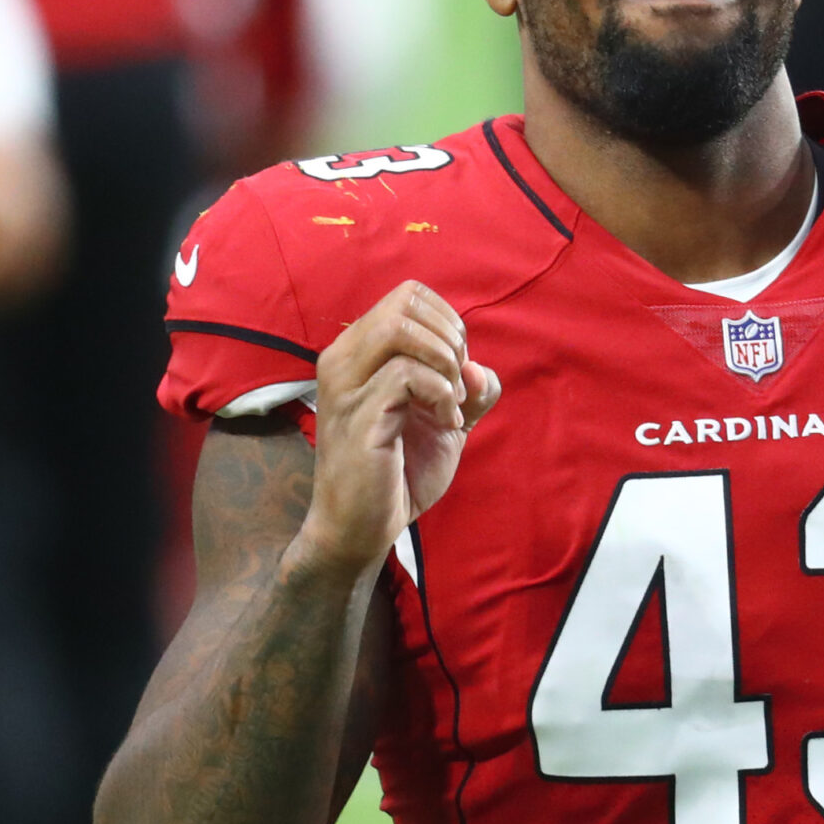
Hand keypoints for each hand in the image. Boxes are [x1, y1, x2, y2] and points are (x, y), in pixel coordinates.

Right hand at [292, 281, 500, 583]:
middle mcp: (344, 359)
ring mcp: (345, 385)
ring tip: (452, 404)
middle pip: (405, 302)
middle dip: (450, 338)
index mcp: (360, 351)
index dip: (447, 322)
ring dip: (444, 363)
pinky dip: (441, 396)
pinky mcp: (355, 415)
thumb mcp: (448, 422)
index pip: (409, 295)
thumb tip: (479, 370)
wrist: (364, 528)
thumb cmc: (399, 471)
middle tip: (458, 385)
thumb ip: (471, 390)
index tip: (457, 369)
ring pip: (399, 328)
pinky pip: (405, 374)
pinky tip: (446, 426)